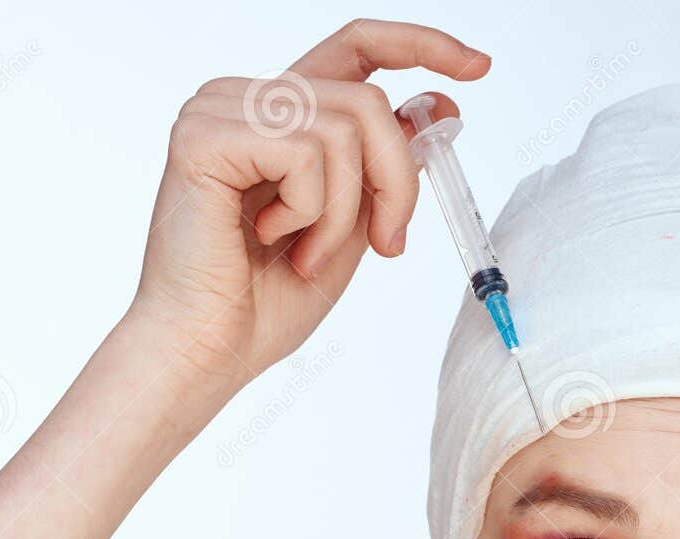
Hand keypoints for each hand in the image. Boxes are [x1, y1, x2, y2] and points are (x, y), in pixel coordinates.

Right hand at [126, 19, 490, 392]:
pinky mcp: (203, 135)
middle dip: (396, 182)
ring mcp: (219, 110)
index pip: (357, 48)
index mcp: (280, 116)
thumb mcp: (352, 227)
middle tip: (388, 245)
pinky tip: (268, 237)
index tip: (477, 68)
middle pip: (368, 100)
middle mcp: (246, 99)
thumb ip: (385, 167)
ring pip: (344, 127)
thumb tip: (438, 104)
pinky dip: (308, 210)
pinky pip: (305, 151)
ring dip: (345, 212)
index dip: (421, 46)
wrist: (206, 351)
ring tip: (306, 254)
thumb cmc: (263, 303)